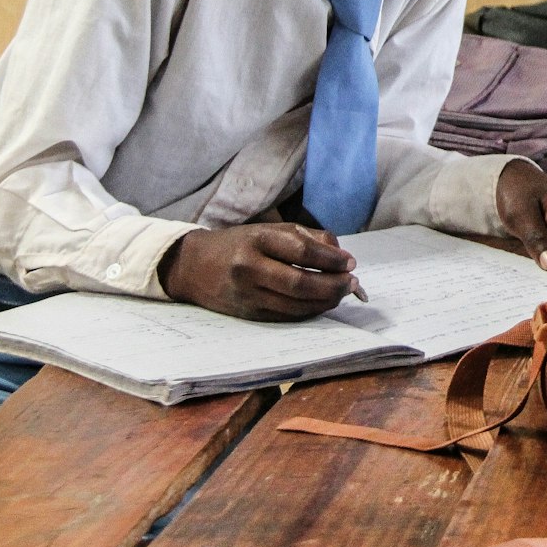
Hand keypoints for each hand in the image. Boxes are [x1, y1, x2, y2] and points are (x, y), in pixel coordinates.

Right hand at [159, 223, 358, 320]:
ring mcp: (247, 295)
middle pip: (301, 283)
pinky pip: (287, 316)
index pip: (302, 251)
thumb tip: (341, 255)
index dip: (331, 259)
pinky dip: (310, 311)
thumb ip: (307, 238)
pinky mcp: (248, 314)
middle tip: (353, 282)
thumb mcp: (270, 230)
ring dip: (326, 301)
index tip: (351, 262)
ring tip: (343, 292)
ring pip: (296, 305)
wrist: (193, 267)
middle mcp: (249, 268)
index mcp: (257, 240)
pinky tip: (323, 302)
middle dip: (333, 285)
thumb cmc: (239, 243)